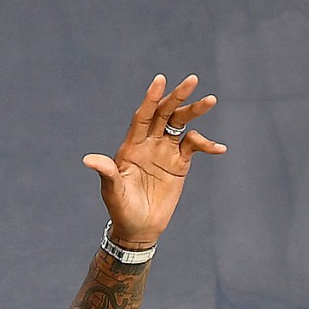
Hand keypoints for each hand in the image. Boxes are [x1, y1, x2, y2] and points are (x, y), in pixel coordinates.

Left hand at [85, 74, 226, 247]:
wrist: (139, 228)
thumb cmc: (121, 209)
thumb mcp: (112, 192)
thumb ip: (106, 173)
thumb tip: (89, 160)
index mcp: (132, 145)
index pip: (143, 116)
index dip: (151, 99)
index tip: (160, 81)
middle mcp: (149, 143)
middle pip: (165, 113)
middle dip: (178, 96)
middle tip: (192, 80)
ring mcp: (165, 151)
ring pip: (181, 124)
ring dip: (195, 111)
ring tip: (210, 100)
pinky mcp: (179, 164)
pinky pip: (194, 147)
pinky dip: (207, 145)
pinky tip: (219, 148)